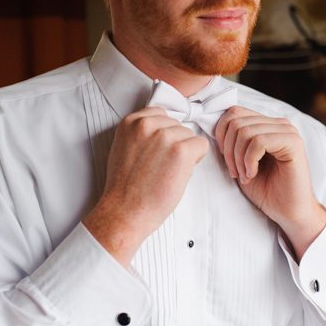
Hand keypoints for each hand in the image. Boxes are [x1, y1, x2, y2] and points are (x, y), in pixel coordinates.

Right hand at [84, 107, 208, 265]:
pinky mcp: (181, 150)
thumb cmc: (125, 188)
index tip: (157, 151)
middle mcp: (147, 124)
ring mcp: (164, 136)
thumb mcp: (124, 148)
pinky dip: (196, 159)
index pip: (160, 114)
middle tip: (160, 167)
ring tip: (167, 172)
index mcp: (130, 122)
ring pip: (190, 135)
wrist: (125, 211)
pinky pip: (201, 145)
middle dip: (174, 144)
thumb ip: (141, 134)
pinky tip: (179, 173)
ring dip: (184, 153)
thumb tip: (165, 129)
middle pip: (177, 125)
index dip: (163, 134)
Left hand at [214, 106, 325, 258]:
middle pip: (236, 120)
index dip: (221, 134)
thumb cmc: (265, 189)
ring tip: (244, 175)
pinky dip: (249, 161)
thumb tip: (213, 127)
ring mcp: (287, 131)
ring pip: (245, 131)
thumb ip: (232, 141)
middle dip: (228, 149)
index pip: (234, 112)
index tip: (225, 159)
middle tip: (234, 172)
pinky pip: (259, 142)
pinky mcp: (293, 143)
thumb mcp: (240, 161)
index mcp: (266, 124)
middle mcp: (278, 123)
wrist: (287, 212)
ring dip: (238, 158)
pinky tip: (252, 174)